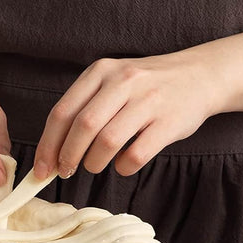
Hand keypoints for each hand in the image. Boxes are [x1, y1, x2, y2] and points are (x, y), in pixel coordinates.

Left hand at [33, 52, 219, 178]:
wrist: (201, 75)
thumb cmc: (145, 86)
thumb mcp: (111, 82)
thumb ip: (83, 107)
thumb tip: (51, 152)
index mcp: (100, 71)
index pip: (63, 112)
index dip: (48, 145)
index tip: (41, 168)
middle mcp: (123, 81)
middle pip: (83, 127)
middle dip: (68, 156)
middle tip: (65, 171)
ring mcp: (149, 100)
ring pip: (107, 142)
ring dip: (94, 162)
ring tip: (94, 165)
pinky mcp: (170, 122)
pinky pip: (136, 154)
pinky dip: (123, 167)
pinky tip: (122, 165)